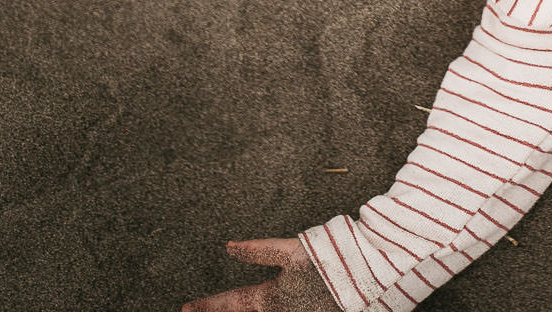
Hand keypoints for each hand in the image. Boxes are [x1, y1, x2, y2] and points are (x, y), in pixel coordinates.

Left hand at [182, 239, 339, 311]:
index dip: (207, 305)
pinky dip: (270, 311)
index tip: (186, 308)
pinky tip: (268, 308)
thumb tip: (229, 246)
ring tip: (231, 308)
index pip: (231, 302)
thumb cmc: (329, 258)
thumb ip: (257, 250)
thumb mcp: (290, 250)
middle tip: (198, 310)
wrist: (365, 273)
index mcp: (270, 299)